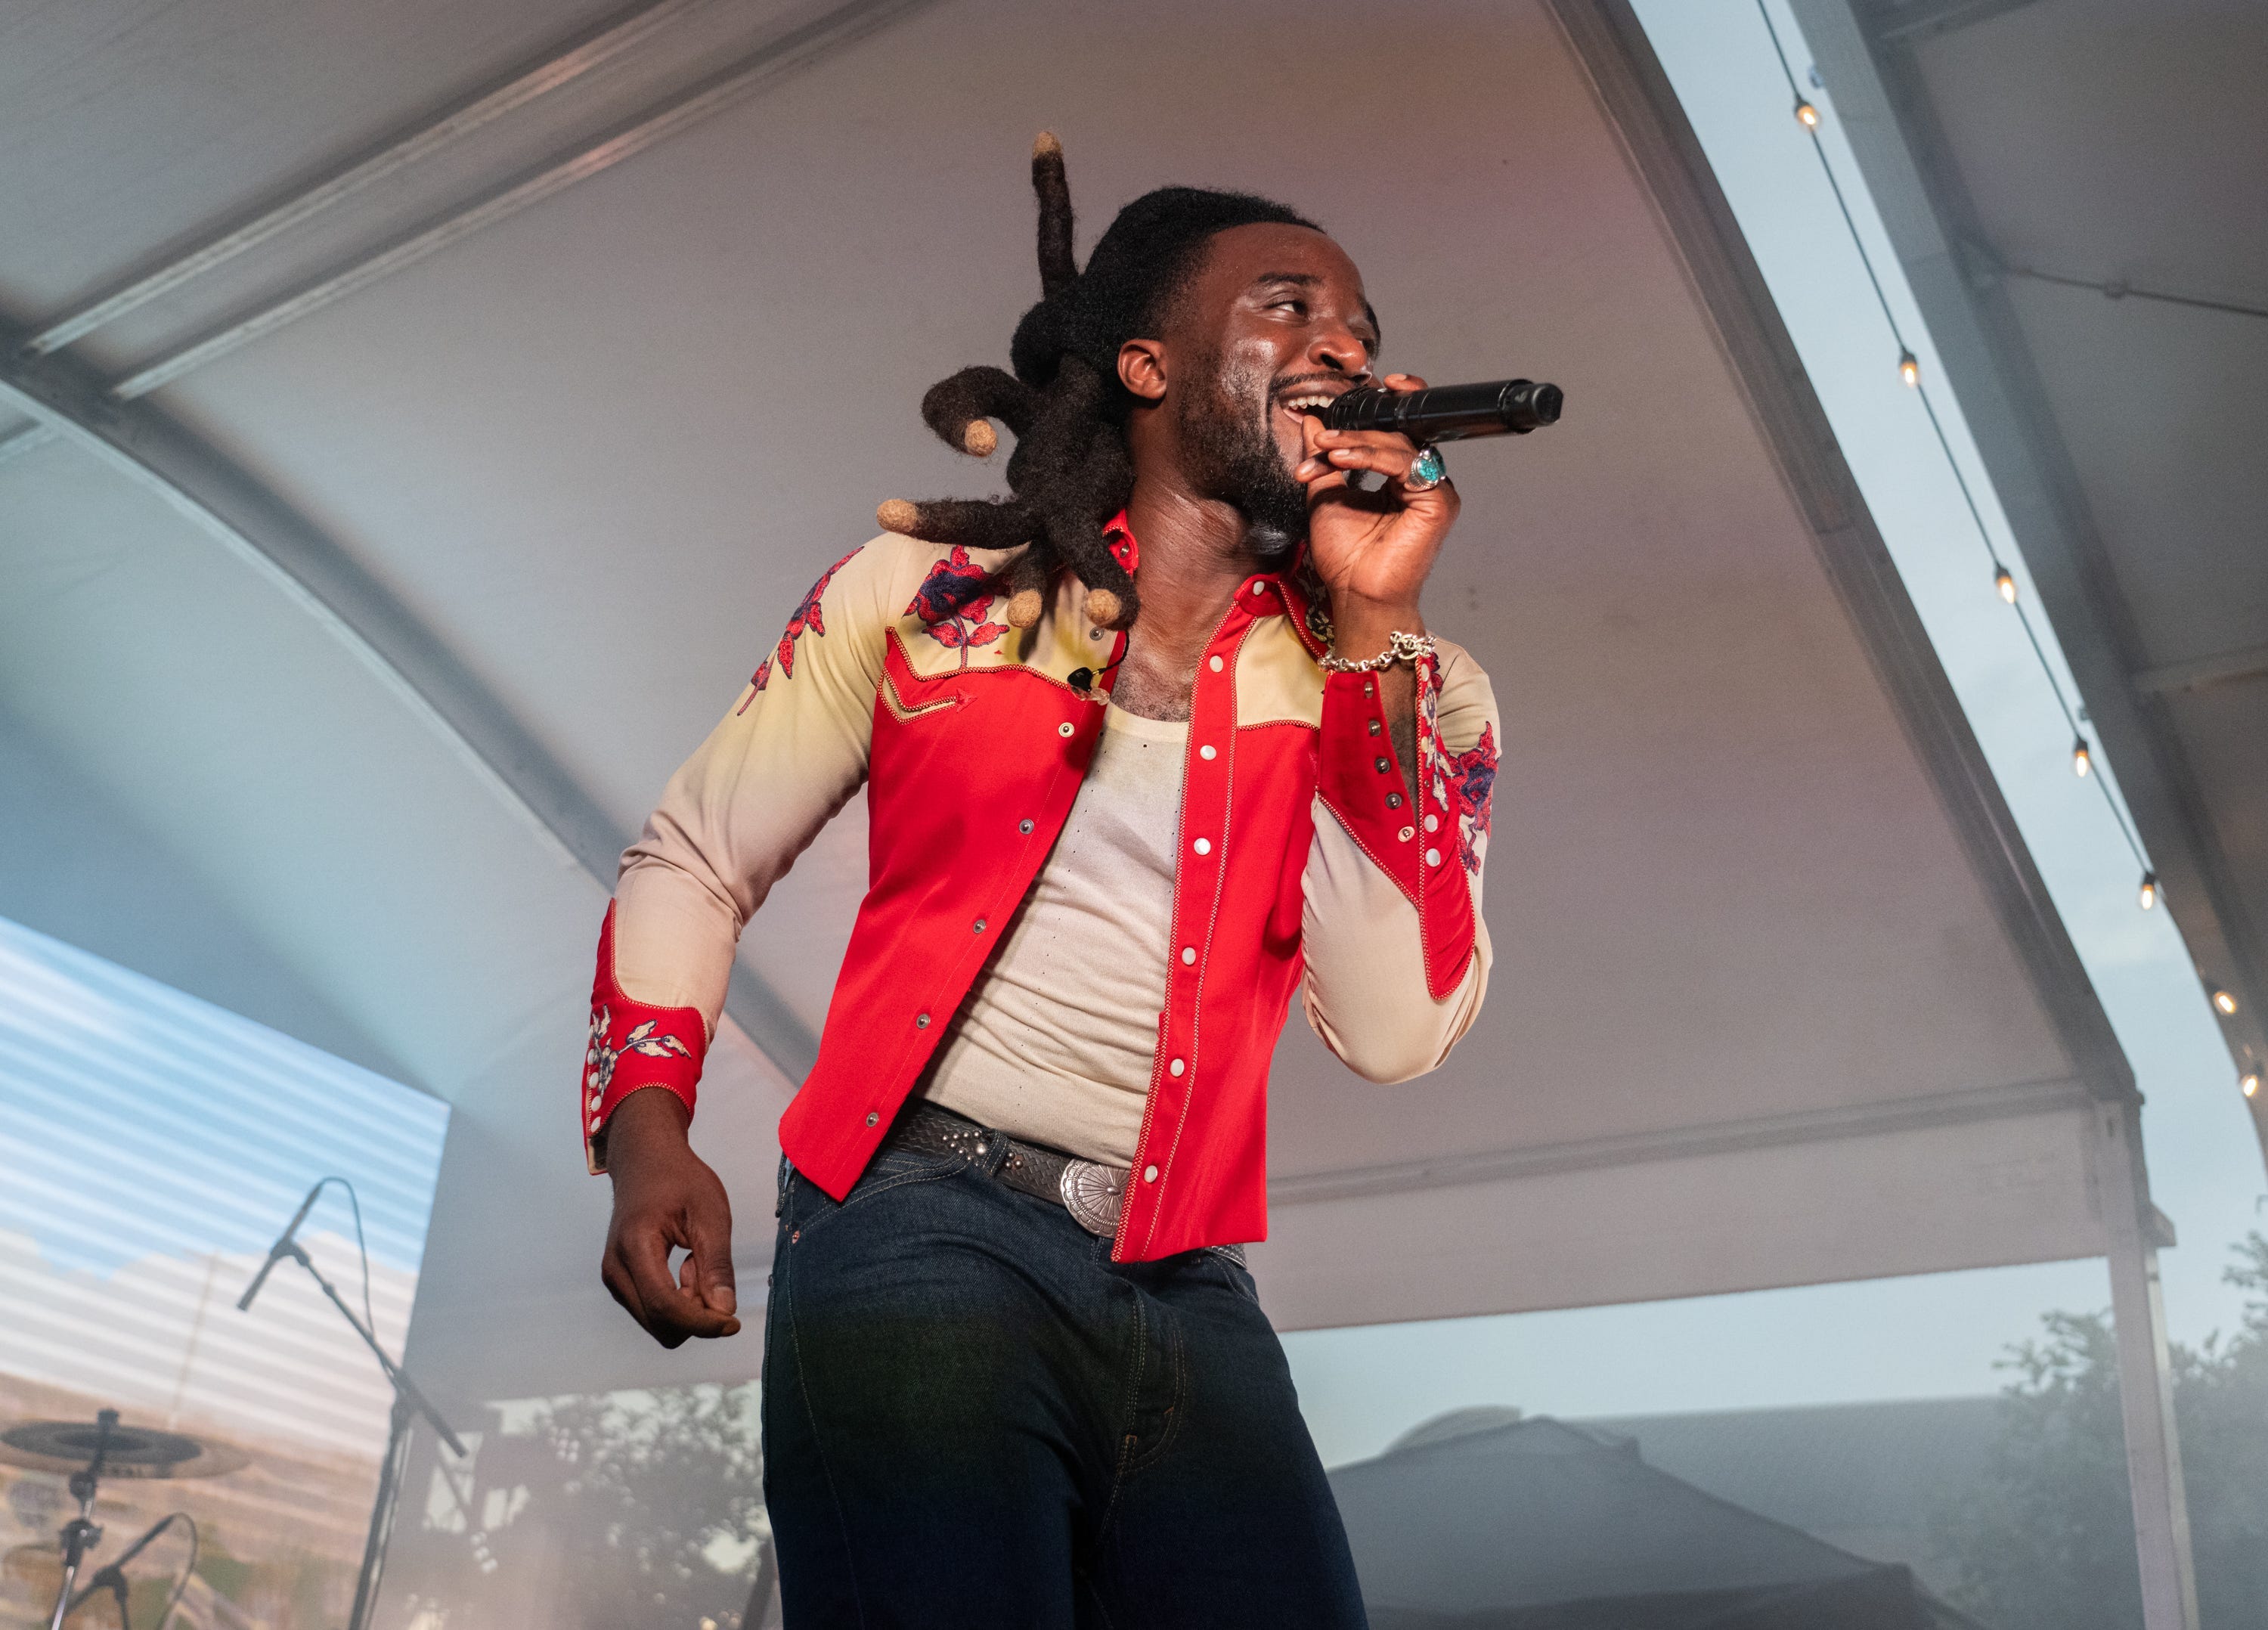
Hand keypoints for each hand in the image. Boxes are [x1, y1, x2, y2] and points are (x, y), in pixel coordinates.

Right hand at [599, 1087, 741, 1346]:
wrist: (646, 1161)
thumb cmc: (679, 1180)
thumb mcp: (710, 1215)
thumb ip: (716, 1266)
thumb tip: (724, 1312)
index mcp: (635, 1246)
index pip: (666, 1307)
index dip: (703, 1323)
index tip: (733, 1322)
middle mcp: (615, 1269)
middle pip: (661, 1323)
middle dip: (696, 1312)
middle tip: (710, 1269)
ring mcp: (613, 1277)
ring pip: (658, 1322)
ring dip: (687, 1306)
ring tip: (696, 1262)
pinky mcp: (620, 1281)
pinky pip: (653, 1310)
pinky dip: (677, 1300)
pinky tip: (684, 1266)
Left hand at [1293, 373, 1458, 629]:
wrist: (1355, 595)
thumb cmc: (1346, 557)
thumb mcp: (1325, 494)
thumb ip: (1324, 457)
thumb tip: (1312, 421)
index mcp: (1402, 478)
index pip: (1397, 432)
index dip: (1387, 406)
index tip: (1365, 388)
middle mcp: (1422, 481)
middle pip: (1396, 434)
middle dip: (1354, 432)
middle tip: (1320, 439)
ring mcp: (1434, 491)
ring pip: (1400, 445)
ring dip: (1358, 442)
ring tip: (1326, 451)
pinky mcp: (1439, 502)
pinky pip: (1406, 465)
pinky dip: (1372, 457)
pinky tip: (1343, 459)